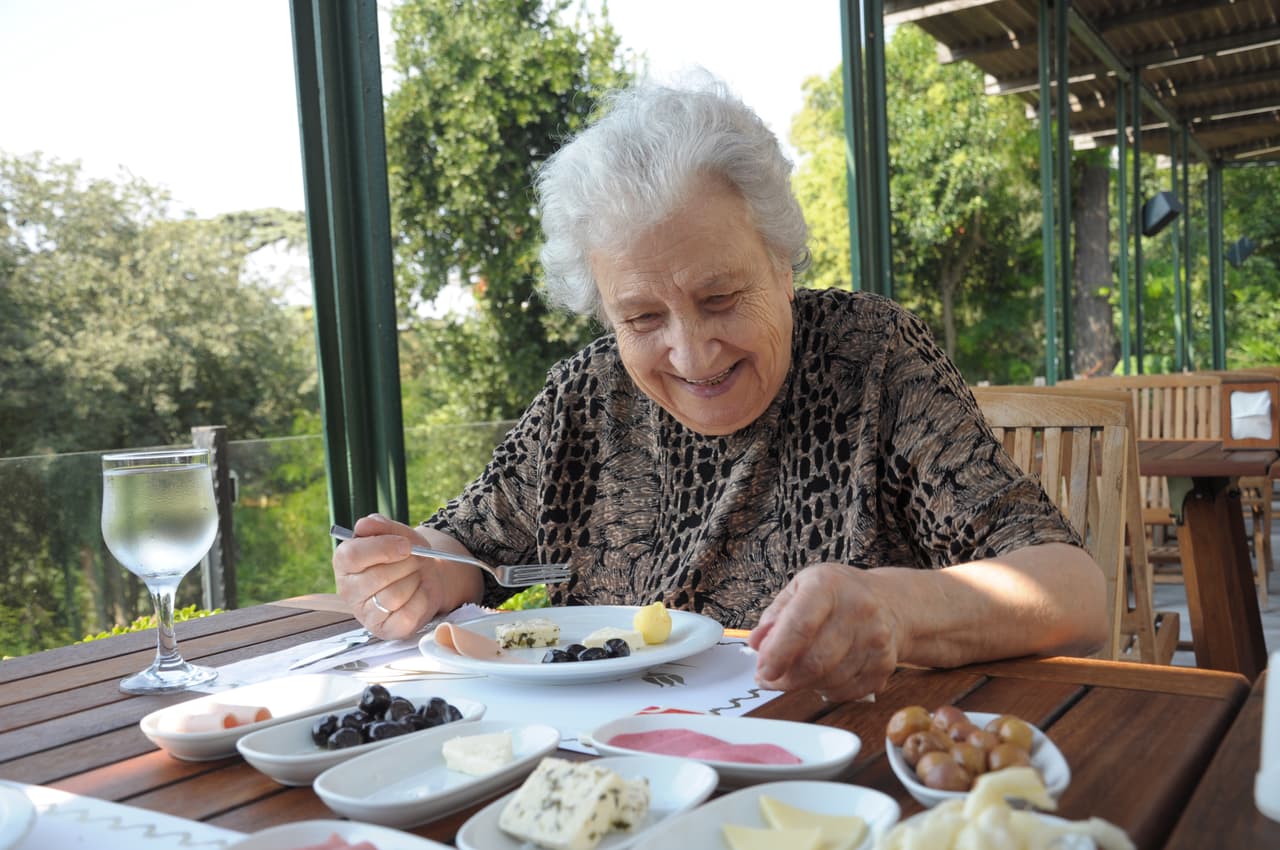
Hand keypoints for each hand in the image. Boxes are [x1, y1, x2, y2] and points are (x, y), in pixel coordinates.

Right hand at [331, 514, 448, 639]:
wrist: (425, 576)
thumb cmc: (405, 555)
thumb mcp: (396, 533)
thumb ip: (381, 526)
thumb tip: (364, 526)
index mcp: (344, 562)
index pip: (352, 556)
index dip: (382, 548)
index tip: (406, 546)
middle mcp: (348, 590)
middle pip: (376, 577)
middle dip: (405, 565)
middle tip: (417, 559)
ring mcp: (365, 614)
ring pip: (392, 597)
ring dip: (413, 581)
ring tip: (416, 574)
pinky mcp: (386, 630)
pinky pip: (407, 615)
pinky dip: (421, 599)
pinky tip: (419, 591)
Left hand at [748, 563, 903, 701]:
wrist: (891, 603)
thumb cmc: (837, 595)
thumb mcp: (801, 588)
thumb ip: (775, 616)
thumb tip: (756, 643)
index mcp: (829, 586)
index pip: (800, 626)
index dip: (776, 654)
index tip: (762, 670)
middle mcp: (857, 610)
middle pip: (815, 661)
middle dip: (785, 678)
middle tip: (770, 679)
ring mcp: (875, 640)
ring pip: (829, 680)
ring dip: (803, 685)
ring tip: (795, 675)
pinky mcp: (885, 665)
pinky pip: (846, 691)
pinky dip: (825, 690)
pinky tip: (821, 676)